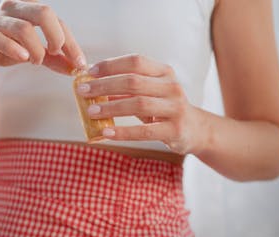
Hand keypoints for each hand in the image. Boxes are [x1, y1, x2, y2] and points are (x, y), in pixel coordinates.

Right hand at [0, 0, 85, 73]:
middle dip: (56, 37)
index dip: (71, 43)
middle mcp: (14, 8)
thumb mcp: (32, 52)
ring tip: (35, 61)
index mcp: (28, 9)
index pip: (57, 21)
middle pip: (44, 13)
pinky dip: (13, 49)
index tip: (79, 64)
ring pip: (24, 28)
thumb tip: (75, 69)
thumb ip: (53, 59)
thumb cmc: (4, 48)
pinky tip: (23, 58)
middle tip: (55, 54)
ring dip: (36, 49)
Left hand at [76, 54, 207, 153]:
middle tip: (83, 91)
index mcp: (164, 72)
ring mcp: (175, 108)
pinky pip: (144, 131)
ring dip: (111, 107)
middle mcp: (171, 87)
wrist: (195, 130)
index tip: (90, 72)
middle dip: (104, 85)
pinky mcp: (175, 130)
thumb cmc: (163, 108)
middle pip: (133, 81)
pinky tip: (106, 132)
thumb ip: (125, 88)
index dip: (111, 65)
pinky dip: (123, 132)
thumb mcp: (149, 93)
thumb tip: (92, 86)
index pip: (135, 61)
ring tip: (90, 112)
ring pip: (138, 104)